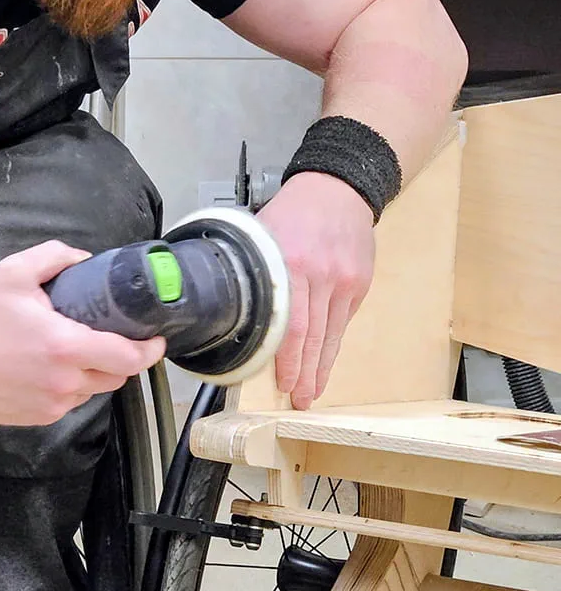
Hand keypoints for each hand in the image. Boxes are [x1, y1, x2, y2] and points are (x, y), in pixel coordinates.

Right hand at [0, 241, 165, 425]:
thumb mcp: (14, 273)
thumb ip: (56, 258)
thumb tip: (86, 260)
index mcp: (66, 346)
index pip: (128, 357)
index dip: (150, 350)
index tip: (156, 340)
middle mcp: (65, 381)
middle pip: (117, 376)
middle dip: (121, 358)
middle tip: (110, 338)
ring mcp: (53, 404)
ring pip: (94, 390)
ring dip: (94, 372)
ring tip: (73, 351)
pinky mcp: (40, 418)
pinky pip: (70, 402)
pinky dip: (70, 387)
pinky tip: (50, 369)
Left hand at [257, 172, 374, 408]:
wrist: (339, 189)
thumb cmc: (295, 210)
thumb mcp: (263, 233)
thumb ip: (253, 271)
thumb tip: (230, 307)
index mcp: (292, 264)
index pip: (290, 324)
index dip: (287, 359)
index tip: (282, 383)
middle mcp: (322, 276)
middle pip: (312, 336)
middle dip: (304, 374)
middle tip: (297, 400)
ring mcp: (344, 282)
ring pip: (331, 335)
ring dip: (320, 368)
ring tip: (311, 392)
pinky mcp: (359, 285)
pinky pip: (343, 323)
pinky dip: (333, 346)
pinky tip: (325, 363)